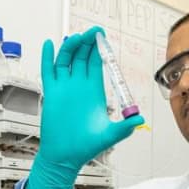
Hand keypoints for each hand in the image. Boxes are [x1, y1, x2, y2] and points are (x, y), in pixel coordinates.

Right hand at [25, 26, 144, 188]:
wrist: (65, 157)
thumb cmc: (86, 146)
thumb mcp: (110, 135)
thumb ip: (125, 126)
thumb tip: (140, 119)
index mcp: (94, 91)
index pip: (96, 63)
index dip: (99, 50)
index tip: (102, 37)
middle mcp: (79, 87)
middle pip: (82, 57)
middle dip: (87, 43)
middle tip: (93, 32)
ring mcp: (64, 88)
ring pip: (65, 60)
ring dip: (70, 47)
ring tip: (76, 37)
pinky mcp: (51, 93)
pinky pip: (48, 71)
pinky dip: (48, 57)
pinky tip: (50, 45)